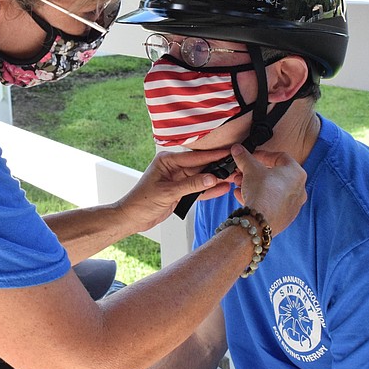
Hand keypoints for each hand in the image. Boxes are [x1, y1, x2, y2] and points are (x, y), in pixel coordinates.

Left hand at [117, 149, 233, 231]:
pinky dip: (208, 190)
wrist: (132, 218)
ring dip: (215, 179)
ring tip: (234, 176)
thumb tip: (211, 178)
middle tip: (235, 165)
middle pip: (200, 166)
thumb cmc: (142, 202)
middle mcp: (173, 167)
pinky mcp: (180, 191)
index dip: (212, 155)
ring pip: (201, 177)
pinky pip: (197, 189)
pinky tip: (222, 188)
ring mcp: (178, 179)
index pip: (194, 157)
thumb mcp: (168, 192)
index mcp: (167, 160)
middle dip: (217, 167)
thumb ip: (190, 185)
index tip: (228, 151)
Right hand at [229, 144, 306, 233]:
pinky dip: (258, 198)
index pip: (280, 157)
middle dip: (255, 172)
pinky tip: (242, 196)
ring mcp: (293, 205)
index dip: (262, 155)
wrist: (260, 222)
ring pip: (272, 190)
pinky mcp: (284, 217)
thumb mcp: (250, 169)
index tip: (251, 156)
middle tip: (243, 171)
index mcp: (297, 173)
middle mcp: (299, 189)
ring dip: (255, 185)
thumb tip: (238, 149)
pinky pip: (271, 203)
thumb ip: (244, 157)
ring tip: (239, 184)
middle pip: (275, 175)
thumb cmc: (262, 192)